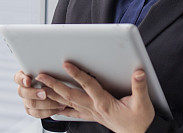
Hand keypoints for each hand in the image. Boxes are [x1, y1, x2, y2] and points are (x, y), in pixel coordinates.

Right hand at [13, 69, 67, 118]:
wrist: (54, 86)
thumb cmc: (50, 74)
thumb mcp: (47, 68)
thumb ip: (44, 68)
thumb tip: (49, 61)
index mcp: (23, 76)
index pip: (18, 78)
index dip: (22, 80)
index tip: (28, 80)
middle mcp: (22, 89)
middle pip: (22, 93)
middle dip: (34, 93)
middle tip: (45, 93)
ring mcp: (26, 100)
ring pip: (31, 104)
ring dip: (45, 104)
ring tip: (58, 101)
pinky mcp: (31, 110)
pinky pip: (37, 113)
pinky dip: (49, 111)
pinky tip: (58, 108)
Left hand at [35, 61, 155, 132]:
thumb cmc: (138, 119)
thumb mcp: (143, 104)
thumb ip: (140, 87)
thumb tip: (138, 72)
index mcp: (104, 102)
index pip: (88, 85)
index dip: (77, 74)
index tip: (66, 64)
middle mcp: (93, 107)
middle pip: (70, 94)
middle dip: (54, 84)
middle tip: (41, 76)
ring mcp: (89, 111)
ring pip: (67, 101)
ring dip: (52, 93)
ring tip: (39, 84)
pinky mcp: (89, 114)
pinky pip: (70, 110)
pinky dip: (59, 106)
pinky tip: (50, 103)